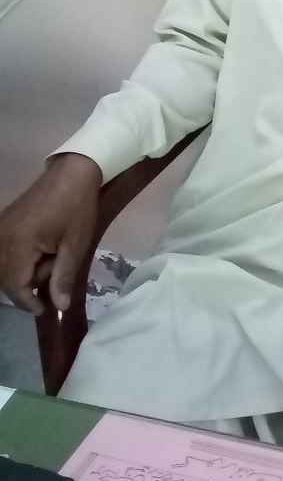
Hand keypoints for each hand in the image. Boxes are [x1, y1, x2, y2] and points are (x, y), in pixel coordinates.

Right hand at [0, 154, 100, 314]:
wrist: (73, 171)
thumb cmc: (77, 207)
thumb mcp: (75, 245)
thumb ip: (63, 277)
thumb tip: (58, 307)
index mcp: (18, 244)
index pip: (14, 286)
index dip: (28, 302)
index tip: (45, 309)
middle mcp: (1, 237)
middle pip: (5, 278)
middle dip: (28, 284)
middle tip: (54, 271)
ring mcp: (0, 228)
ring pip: (4, 266)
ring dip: (24, 272)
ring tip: (51, 258)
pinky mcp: (4, 222)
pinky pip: (4, 251)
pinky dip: (19, 259)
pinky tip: (41, 251)